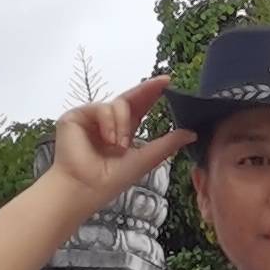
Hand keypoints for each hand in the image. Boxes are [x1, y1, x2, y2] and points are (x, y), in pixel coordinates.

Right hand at [45, 75, 186, 199]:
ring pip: (118, 104)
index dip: (152, 94)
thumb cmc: (113, 179)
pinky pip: (101, 108)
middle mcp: (107, 122)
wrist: (88, 187)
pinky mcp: (76, 116)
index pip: (140, 108)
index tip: (168, 81)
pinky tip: (108, 140)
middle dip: (147, 90)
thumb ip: (168, 143)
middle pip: (129, 98)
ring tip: (119, 145)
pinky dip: (110, 122)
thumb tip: (192, 133)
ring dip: (124, 124)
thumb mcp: (147, 158)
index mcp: (123, 131)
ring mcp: (91, 118)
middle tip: (164, 82)